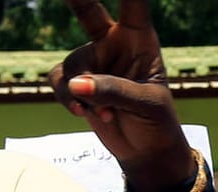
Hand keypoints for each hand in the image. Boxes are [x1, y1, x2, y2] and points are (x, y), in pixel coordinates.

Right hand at [50, 0, 193, 191]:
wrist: (146, 152)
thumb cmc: (157, 123)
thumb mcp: (144, 105)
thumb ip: (112, 90)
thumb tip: (76, 84)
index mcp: (141, 40)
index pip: (133, 4)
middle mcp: (114, 44)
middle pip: (87, 10)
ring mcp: (94, 62)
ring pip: (71, 64)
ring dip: (81, 92)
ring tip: (101, 112)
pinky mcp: (77, 82)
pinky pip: (59, 82)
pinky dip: (68, 99)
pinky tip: (85, 114)